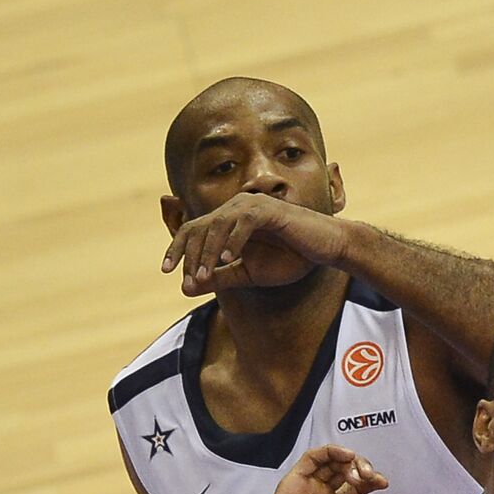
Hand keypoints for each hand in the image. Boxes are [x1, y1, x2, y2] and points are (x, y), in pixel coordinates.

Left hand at [161, 194, 348, 295]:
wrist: (326, 250)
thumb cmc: (292, 260)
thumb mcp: (249, 274)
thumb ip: (220, 277)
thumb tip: (186, 288)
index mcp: (229, 219)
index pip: (193, 229)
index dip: (177, 248)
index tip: (167, 270)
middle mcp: (237, 207)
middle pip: (200, 226)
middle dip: (190, 254)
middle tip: (190, 279)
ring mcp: (253, 205)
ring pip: (218, 225)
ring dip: (209, 253)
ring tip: (205, 276)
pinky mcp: (270, 210)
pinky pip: (244, 223)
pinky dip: (234, 242)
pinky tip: (229, 261)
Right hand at [247, 445, 388, 493]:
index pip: (356, 486)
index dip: (371, 480)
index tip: (383, 483)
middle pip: (345, 470)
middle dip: (362, 468)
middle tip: (369, 476)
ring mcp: (308, 488)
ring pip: (330, 461)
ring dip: (348, 459)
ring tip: (358, 470)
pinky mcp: (293, 482)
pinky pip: (311, 459)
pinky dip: (329, 451)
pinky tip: (345, 456)